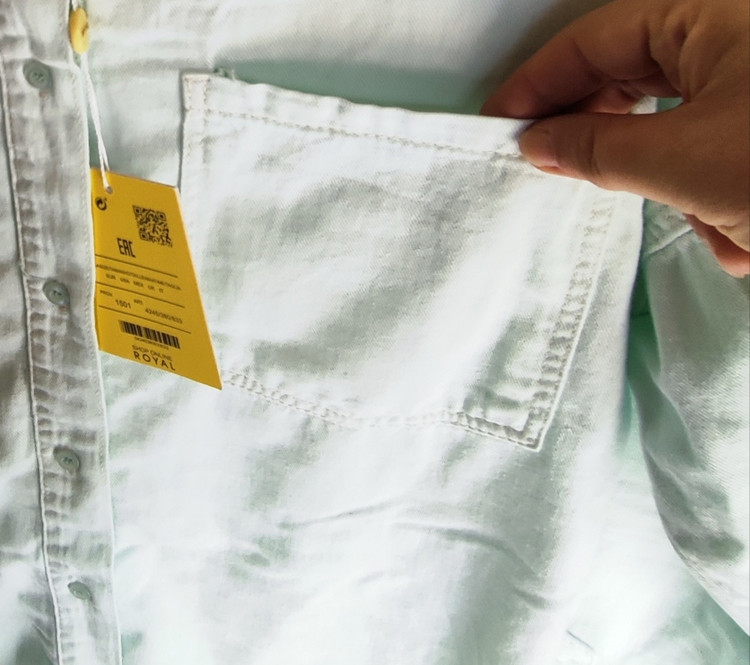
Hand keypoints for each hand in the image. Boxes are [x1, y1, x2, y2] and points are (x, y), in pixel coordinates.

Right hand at [482, 0, 749, 276]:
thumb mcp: (684, 160)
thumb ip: (600, 148)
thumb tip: (539, 143)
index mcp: (709, 18)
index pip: (596, 41)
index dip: (539, 83)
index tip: (499, 122)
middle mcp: (727, 41)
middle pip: (626, 74)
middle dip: (589, 128)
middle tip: (538, 161)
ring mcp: (746, 89)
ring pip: (665, 121)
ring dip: (657, 175)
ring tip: (650, 203)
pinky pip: (705, 154)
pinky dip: (703, 195)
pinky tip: (719, 226)